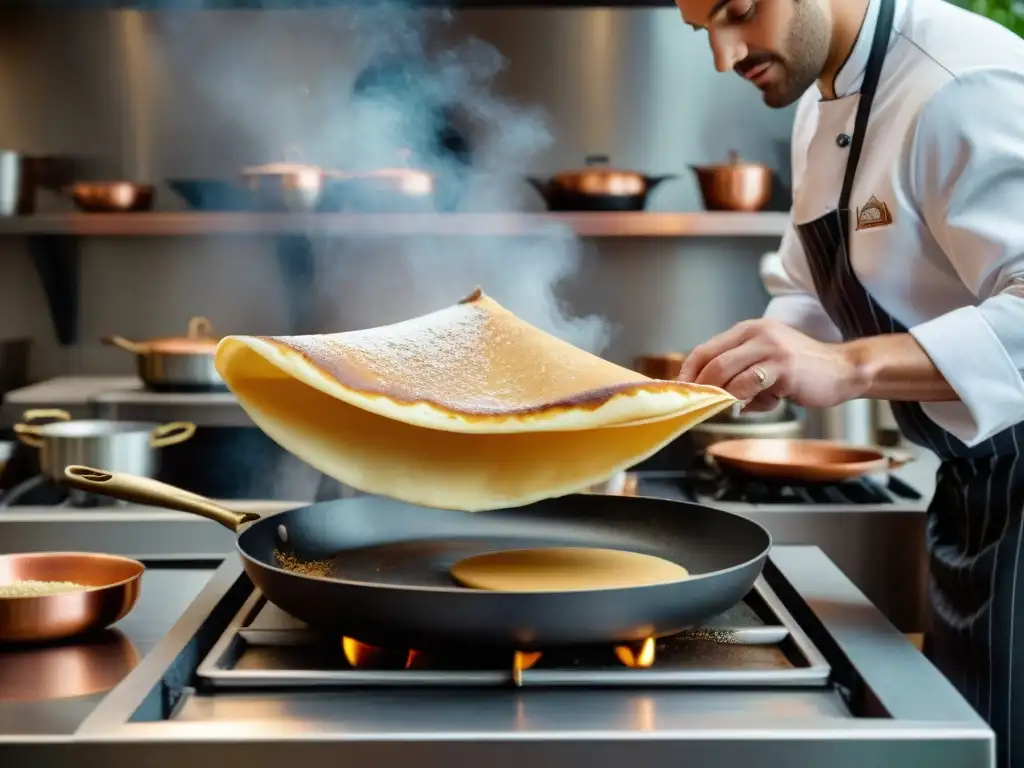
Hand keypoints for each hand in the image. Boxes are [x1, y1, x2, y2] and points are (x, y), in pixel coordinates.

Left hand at [678, 319, 865, 408]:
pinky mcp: (784, 369)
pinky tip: (752, 407)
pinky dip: (744, 402)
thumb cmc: (802, 369)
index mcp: (749, 330)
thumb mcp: (766, 359)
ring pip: (728, 374)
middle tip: (697, 405)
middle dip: (701, 387)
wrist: (843, 369)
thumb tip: (710, 394)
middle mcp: (758, 334)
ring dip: (721, 396)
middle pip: (713, 362)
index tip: (681, 389)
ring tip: (726, 407)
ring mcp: (772, 350)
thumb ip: (740, 370)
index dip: (689, 370)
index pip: (706, 349)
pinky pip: (750, 387)